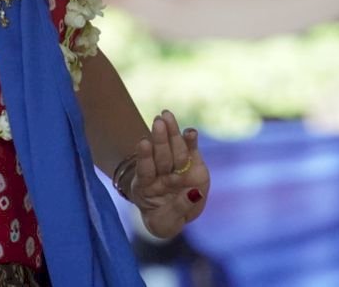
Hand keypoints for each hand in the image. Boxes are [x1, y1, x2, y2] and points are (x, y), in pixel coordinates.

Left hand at [128, 110, 209, 238]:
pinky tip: (190, 132)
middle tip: (158, 122)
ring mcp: (176, 168)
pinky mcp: (193, 164)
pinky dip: (191, 141)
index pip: (145, 170)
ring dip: (172, 133)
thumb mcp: (167, 223)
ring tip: (167, 115)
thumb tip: (194, 192)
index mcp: (146, 187)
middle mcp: (160, 173)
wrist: (175, 216)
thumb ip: (179, 208)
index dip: (144, 157)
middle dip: (160, 139)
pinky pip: (191, 151)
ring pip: (174, 149)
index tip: (144, 142)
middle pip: (160, 155)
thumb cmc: (164, 220)